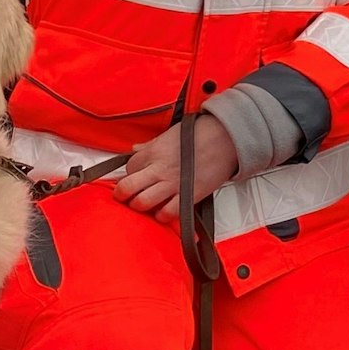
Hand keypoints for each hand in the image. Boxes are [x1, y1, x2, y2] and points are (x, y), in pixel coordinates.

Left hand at [114, 114, 238, 223]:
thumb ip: (149, 145)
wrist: (225, 138)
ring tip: (145, 204)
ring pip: (143, 203)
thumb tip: (135, 149)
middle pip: (127, 188)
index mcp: (153, 152)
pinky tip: (163, 211)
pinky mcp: (189, 195)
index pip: (128, 169)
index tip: (133, 178)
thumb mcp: (169, 134)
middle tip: (127, 197)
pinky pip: (168, 213)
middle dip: (123, 195)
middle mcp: (159, 169)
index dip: (128, 175)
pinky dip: (162, 215)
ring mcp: (173, 184)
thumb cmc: (199, 134)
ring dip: (140, 206)